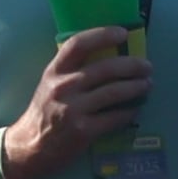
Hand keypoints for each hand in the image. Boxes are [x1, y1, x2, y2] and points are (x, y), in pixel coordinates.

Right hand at [7, 24, 154, 178]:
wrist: (30, 146)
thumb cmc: (45, 112)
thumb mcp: (51, 85)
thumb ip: (73, 71)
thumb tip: (111, 58)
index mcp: (54, 71)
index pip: (78, 44)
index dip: (102, 34)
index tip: (123, 32)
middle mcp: (63, 87)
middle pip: (105, 68)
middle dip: (132, 65)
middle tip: (147, 66)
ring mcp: (73, 109)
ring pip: (114, 92)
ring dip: (136, 87)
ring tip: (147, 84)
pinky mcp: (83, 130)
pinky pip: (115, 117)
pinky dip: (129, 112)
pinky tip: (136, 108)